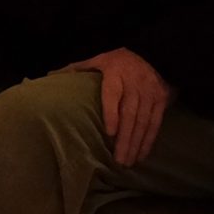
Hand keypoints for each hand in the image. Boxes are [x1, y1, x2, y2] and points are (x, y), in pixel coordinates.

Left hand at [66, 47, 174, 168]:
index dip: (112, 113)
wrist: (153, 52)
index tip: (109, 132)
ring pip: (143, 122)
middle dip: (125, 139)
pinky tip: (142, 154)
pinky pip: (155, 123)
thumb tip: (51, 75)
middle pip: (130, 114)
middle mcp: (134, 85)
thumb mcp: (98, 58)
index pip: (112, 94)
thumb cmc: (119, 59)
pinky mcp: (161, 100)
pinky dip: (149, 139)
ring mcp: (150, 94)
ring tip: (129, 162)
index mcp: (115, 74)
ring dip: (136, 143)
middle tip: (118, 160)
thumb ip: (77, 68)